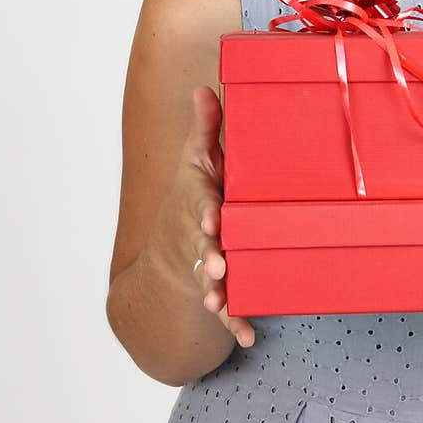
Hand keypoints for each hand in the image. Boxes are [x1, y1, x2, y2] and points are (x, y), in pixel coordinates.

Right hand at [175, 85, 254, 348]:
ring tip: (218, 298)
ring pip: (210, 280)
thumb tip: (205, 86)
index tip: (210, 214)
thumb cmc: (198, 193)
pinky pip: (227, 307)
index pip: (200, 205)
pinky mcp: (219, 289)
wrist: (173, 245)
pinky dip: (235, 322)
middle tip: (215, 262)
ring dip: (214, 290)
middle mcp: (201, 237)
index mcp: (201, 203)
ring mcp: (208, 265)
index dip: (204, 210)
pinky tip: (249, 336)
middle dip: (207, 254)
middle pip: (202, 246)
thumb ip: (206, 127)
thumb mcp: (198, 158)